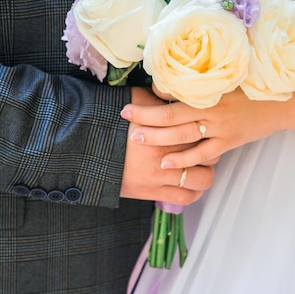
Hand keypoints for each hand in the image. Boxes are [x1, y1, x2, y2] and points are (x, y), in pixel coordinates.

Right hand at [120, 87, 214, 203]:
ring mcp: (162, 174)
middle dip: (209, 155)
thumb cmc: (110, 119)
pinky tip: (187, 187)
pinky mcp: (152, 191)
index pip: (205, 133)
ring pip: (202, 181)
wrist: (84, 145)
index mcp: (170, 128)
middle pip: (210, 158)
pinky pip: (184, 199)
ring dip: (202, 176)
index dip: (208, 134)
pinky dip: (190, 194)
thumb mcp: (138, 99)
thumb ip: (162, 100)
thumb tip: (178, 95)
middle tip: (202, 152)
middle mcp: (170, 152)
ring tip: (196, 171)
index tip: (202, 133)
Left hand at [121, 87, 286, 168]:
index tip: (139, 93)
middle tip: (124, 116)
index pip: (175, 89)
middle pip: (170, 114)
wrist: (286, 100)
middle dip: (145, 116)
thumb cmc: (257, 82)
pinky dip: (182, 160)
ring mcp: (220, 126)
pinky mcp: (229, 142)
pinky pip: (201, 154)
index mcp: (211, 86)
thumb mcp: (232, 72)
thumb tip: (180, 75)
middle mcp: (212, 106)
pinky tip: (165, 163)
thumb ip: (207, 75)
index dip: (155, 92)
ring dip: (156, 138)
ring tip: (135, 139)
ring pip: (181, 135)